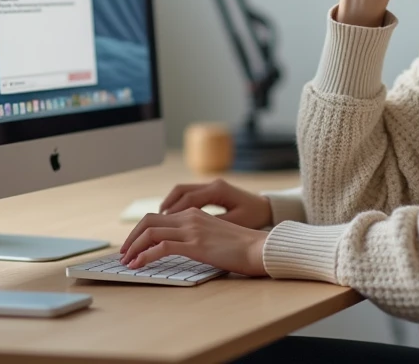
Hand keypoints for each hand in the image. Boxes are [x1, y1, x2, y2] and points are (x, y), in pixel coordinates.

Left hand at [119, 208, 269, 276]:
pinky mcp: (195, 245)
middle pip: (149, 221)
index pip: (158, 217)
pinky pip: (160, 248)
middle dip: (131, 237)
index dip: (140, 231)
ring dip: (133, 247)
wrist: (259, 248)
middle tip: (123, 253)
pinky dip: (144, 256)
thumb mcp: (215, 235)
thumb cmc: (242, 247)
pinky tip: (138, 266)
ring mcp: (192, 230)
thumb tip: (179, 248)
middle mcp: (190, 217)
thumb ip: (197, 236)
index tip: (133, 245)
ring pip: (150, 232)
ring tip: (127, 262)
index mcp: (194, 213)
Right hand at [159, 178, 273, 229]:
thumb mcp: (235, 223)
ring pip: (181, 191)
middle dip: (164, 208)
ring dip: (168, 206)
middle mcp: (212, 185)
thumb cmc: (255, 217)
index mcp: (218, 190)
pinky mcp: (212, 192)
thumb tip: (191, 232)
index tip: (160, 226)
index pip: (187, 199)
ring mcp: (211, 186)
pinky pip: (188, 195)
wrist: (268, 209)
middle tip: (151, 225)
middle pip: (179, 192)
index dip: (172, 213)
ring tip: (157, 223)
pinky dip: (176, 205)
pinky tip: (171, 220)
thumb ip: (213, 224)